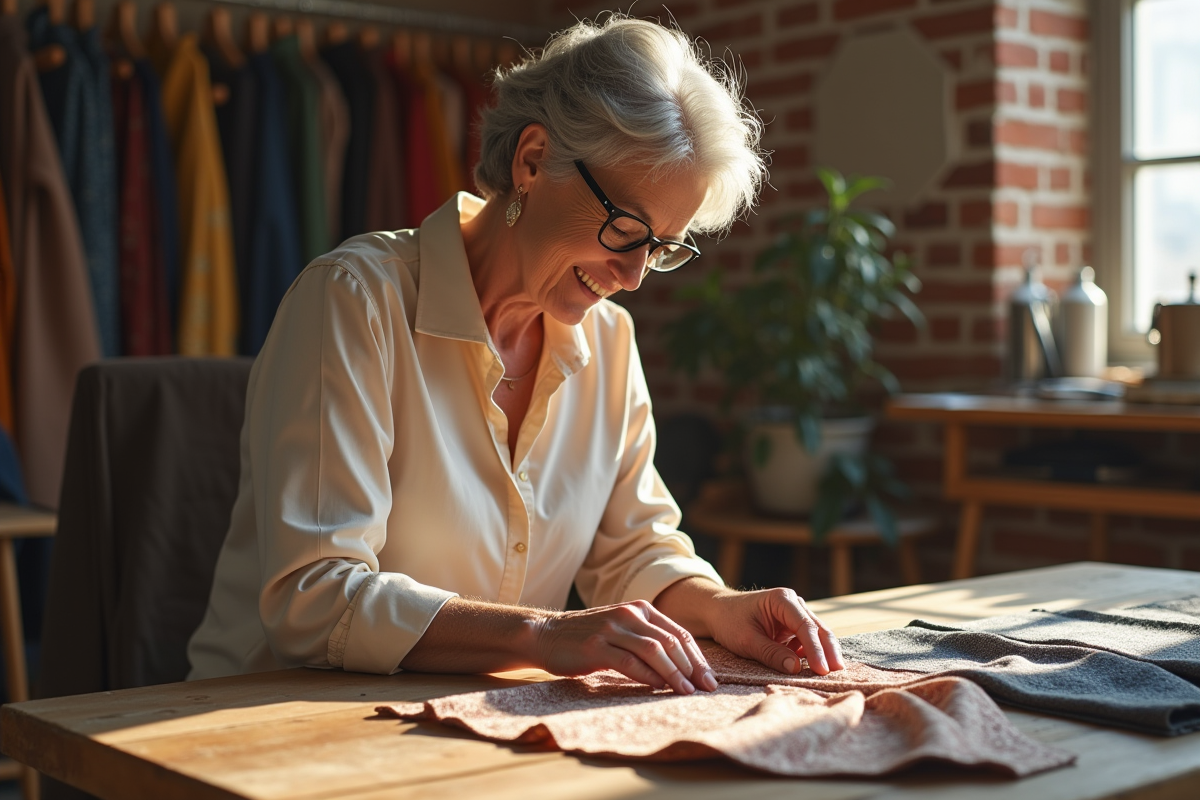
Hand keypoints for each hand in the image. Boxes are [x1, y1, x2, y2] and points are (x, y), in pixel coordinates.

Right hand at [533, 600, 718, 693]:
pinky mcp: (596, 646)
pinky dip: (648, 676)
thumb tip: (684, 667)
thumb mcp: (623, 630)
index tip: (709, 679)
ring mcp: (612, 629)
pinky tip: (659, 688)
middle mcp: (629, 614)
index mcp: (640, 609)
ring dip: (674, 673)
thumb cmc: (589, 637)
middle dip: (692, 667)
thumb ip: (649, 640)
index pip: (678, 633)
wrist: (547, 634)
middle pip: (670, 641)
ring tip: (686, 691)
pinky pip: (629, 662)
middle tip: (706, 688)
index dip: (697, 658)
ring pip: (653, 650)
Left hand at [705, 587, 844, 675]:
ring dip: (823, 653)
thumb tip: (796, 669)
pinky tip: (814, 667)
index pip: (805, 626)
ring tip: (831, 673)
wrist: (717, 612)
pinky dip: (812, 654)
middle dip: (828, 651)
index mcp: (782, 600)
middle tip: (836, 672)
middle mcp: (793, 603)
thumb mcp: (746, 641)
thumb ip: (771, 654)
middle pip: (818, 628)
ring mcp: (795, 614)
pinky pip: (807, 640)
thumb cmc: (729, 622)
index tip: (822, 669)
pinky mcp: (793, 626)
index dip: (815, 649)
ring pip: (817, 634)